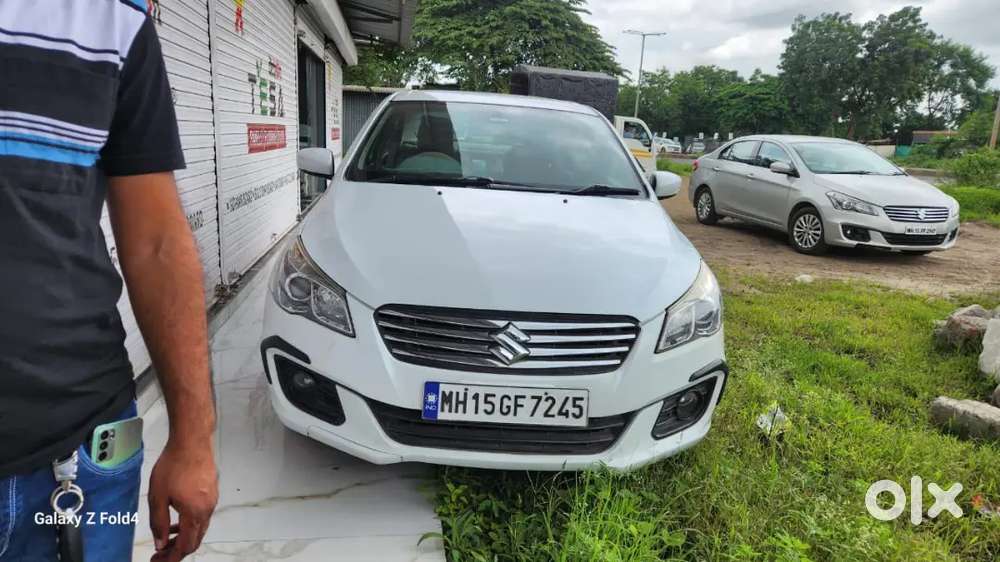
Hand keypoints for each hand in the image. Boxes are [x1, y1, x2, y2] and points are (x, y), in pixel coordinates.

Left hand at [148, 441, 218, 560]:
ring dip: (183, 536)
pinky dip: (189, 523)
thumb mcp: (158, 497)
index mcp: (195, 513)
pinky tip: (177, 518)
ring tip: (166, 537)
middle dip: (177, 550)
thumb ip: (159, 523)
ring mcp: (212, 500)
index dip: (172, 558)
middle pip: (195, 540)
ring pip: (199, 528)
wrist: (192, 442)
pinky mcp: (211, 492)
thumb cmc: (175, 464)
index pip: (186, 546)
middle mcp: (207, 509)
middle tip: (161, 554)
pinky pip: (202, 515)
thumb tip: (161, 542)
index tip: (159, 561)